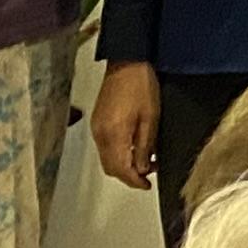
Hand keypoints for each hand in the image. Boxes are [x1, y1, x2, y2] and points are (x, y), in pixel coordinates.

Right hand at [89, 62, 159, 189]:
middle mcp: (100, 135)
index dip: (134, 181)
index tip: (147, 185)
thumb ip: (145, 146)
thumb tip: (143, 169)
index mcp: (113, 135)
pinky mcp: (97, 122)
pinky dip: (118, 153)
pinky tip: (134, 147)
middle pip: (110, 167)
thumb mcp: (151, 118)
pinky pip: (105, 147)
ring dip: (123, 164)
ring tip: (146, 160)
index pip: (120, 169)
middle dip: (128, 175)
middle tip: (149, 174)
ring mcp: (96, 128)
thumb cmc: (142, 86)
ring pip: (107, 158)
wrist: (127, 62)